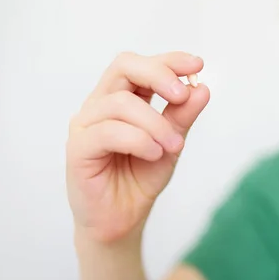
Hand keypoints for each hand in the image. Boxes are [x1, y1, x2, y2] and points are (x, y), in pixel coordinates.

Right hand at [66, 51, 209, 243]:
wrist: (122, 219)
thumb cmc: (142, 176)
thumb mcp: (172, 142)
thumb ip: (182, 115)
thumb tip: (201, 88)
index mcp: (122, 96)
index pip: (141, 65)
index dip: (169, 60)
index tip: (197, 65)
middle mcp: (100, 104)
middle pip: (124, 67)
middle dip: (159, 75)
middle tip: (182, 95)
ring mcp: (85, 124)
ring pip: (121, 103)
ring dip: (156, 123)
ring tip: (173, 146)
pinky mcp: (77, 148)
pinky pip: (109, 132)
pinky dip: (139, 140)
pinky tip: (154, 153)